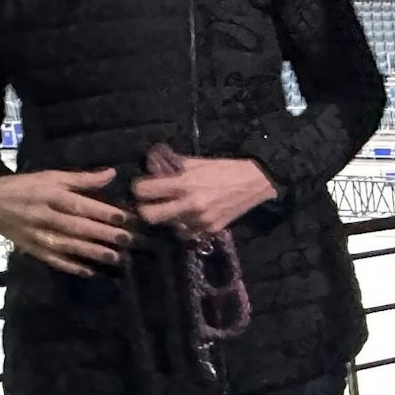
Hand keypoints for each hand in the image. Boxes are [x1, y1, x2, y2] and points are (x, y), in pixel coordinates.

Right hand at [0, 168, 130, 277]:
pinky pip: (53, 260)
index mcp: (50, 195)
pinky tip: (90, 272)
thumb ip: (82, 179)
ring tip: (116, 257)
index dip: (102, 212)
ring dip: (93, 253)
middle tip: (127, 240)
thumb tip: (112, 173)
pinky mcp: (32, 249)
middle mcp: (44, 217)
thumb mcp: (51, 177)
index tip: (125, 218)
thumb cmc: (25, 187)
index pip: (79, 205)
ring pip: (68, 246)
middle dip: (103, 234)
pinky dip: (71, 267)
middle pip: (77, 227)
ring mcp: (37, 235)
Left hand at [133, 157, 277, 239]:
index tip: (142, 186)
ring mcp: (200, 221)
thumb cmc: (226, 169)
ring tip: (174, 208)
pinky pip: (187, 232)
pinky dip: (185, 225)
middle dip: (145, 208)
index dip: (139, 188)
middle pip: (149, 216)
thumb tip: (151, 162)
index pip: (144, 191)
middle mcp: (189, 205)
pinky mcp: (210, 231)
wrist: (256, 182)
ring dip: (168, 218)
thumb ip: (174, 164)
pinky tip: (190, 216)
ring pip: (168, 226)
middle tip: (150, 202)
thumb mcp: (198, 162)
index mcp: (185, 184)